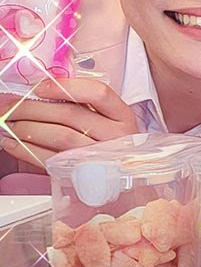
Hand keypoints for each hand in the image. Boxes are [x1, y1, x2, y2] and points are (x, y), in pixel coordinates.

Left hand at [0, 78, 137, 168]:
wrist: (119, 179)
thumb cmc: (108, 143)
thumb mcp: (107, 120)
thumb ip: (82, 104)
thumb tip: (37, 92)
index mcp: (123, 116)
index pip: (98, 93)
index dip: (65, 87)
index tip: (38, 88)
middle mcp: (116, 136)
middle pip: (70, 114)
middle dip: (31, 107)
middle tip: (8, 105)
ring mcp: (101, 157)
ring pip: (59, 136)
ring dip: (26, 127)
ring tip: (8, 123)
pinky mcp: (83, 174)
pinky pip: (50, 159)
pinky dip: (25, 150)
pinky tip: (11, 142)